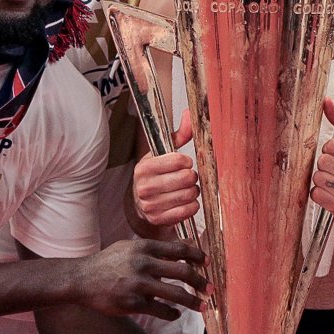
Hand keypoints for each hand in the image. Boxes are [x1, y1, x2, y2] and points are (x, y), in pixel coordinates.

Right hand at [75, 238, 207, 320]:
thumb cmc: (108, 262)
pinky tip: (176, 314)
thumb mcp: (130, 247)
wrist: (81, 279)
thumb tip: (185, 244)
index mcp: (143, 247)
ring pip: (175, 293)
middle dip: (201, 281)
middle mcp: (143, 263)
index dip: (197, 256)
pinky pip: (160, 309)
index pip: (179, 249)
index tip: (208, 263)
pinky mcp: (132, 303)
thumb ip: (156, 247)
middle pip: (183, 271)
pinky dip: (172, 313)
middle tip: (211, 288)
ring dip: (192, 301)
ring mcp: (137, 284)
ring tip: (202, 306)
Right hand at [133, 111, 199, 225]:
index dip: (186, 161)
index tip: (184, 163)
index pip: (178, 161)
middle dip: (192, 177)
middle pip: (186, 178)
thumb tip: (191, 114)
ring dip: (193, 191)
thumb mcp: (163, 153)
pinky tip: (186, 201)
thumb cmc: (156, 173)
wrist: (140, 203)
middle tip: (188, 177)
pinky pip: (188, 211)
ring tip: (186, 189)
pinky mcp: (158, 219)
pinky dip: (192, 205)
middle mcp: (144, 187)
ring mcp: (150, 205)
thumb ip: (180, 134)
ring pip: (189, 195)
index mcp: (144, 167)